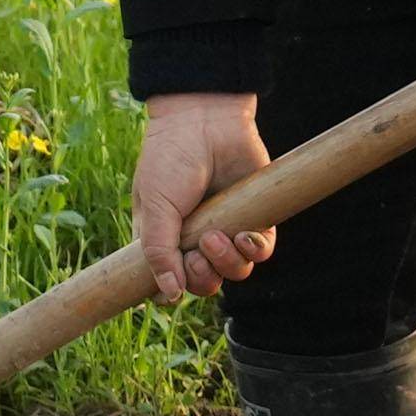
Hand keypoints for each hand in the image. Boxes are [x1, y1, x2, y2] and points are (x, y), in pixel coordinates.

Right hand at [133, 90, 277, 299]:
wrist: (205, 120)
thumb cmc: (170, 159)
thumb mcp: (154, 206)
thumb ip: (159, 251)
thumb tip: (169, 295)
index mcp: (164, 237)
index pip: (167, 281)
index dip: (170, 291)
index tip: (170, 287)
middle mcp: (195, 237)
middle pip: (204, 282)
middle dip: (201, 278)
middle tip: (197, 255)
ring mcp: (226, 227)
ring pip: (234, 271)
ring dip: (226, 264)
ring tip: (217, 237)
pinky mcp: (255, 216)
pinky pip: (261, 251)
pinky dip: (254, 250)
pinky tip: (244, 235)